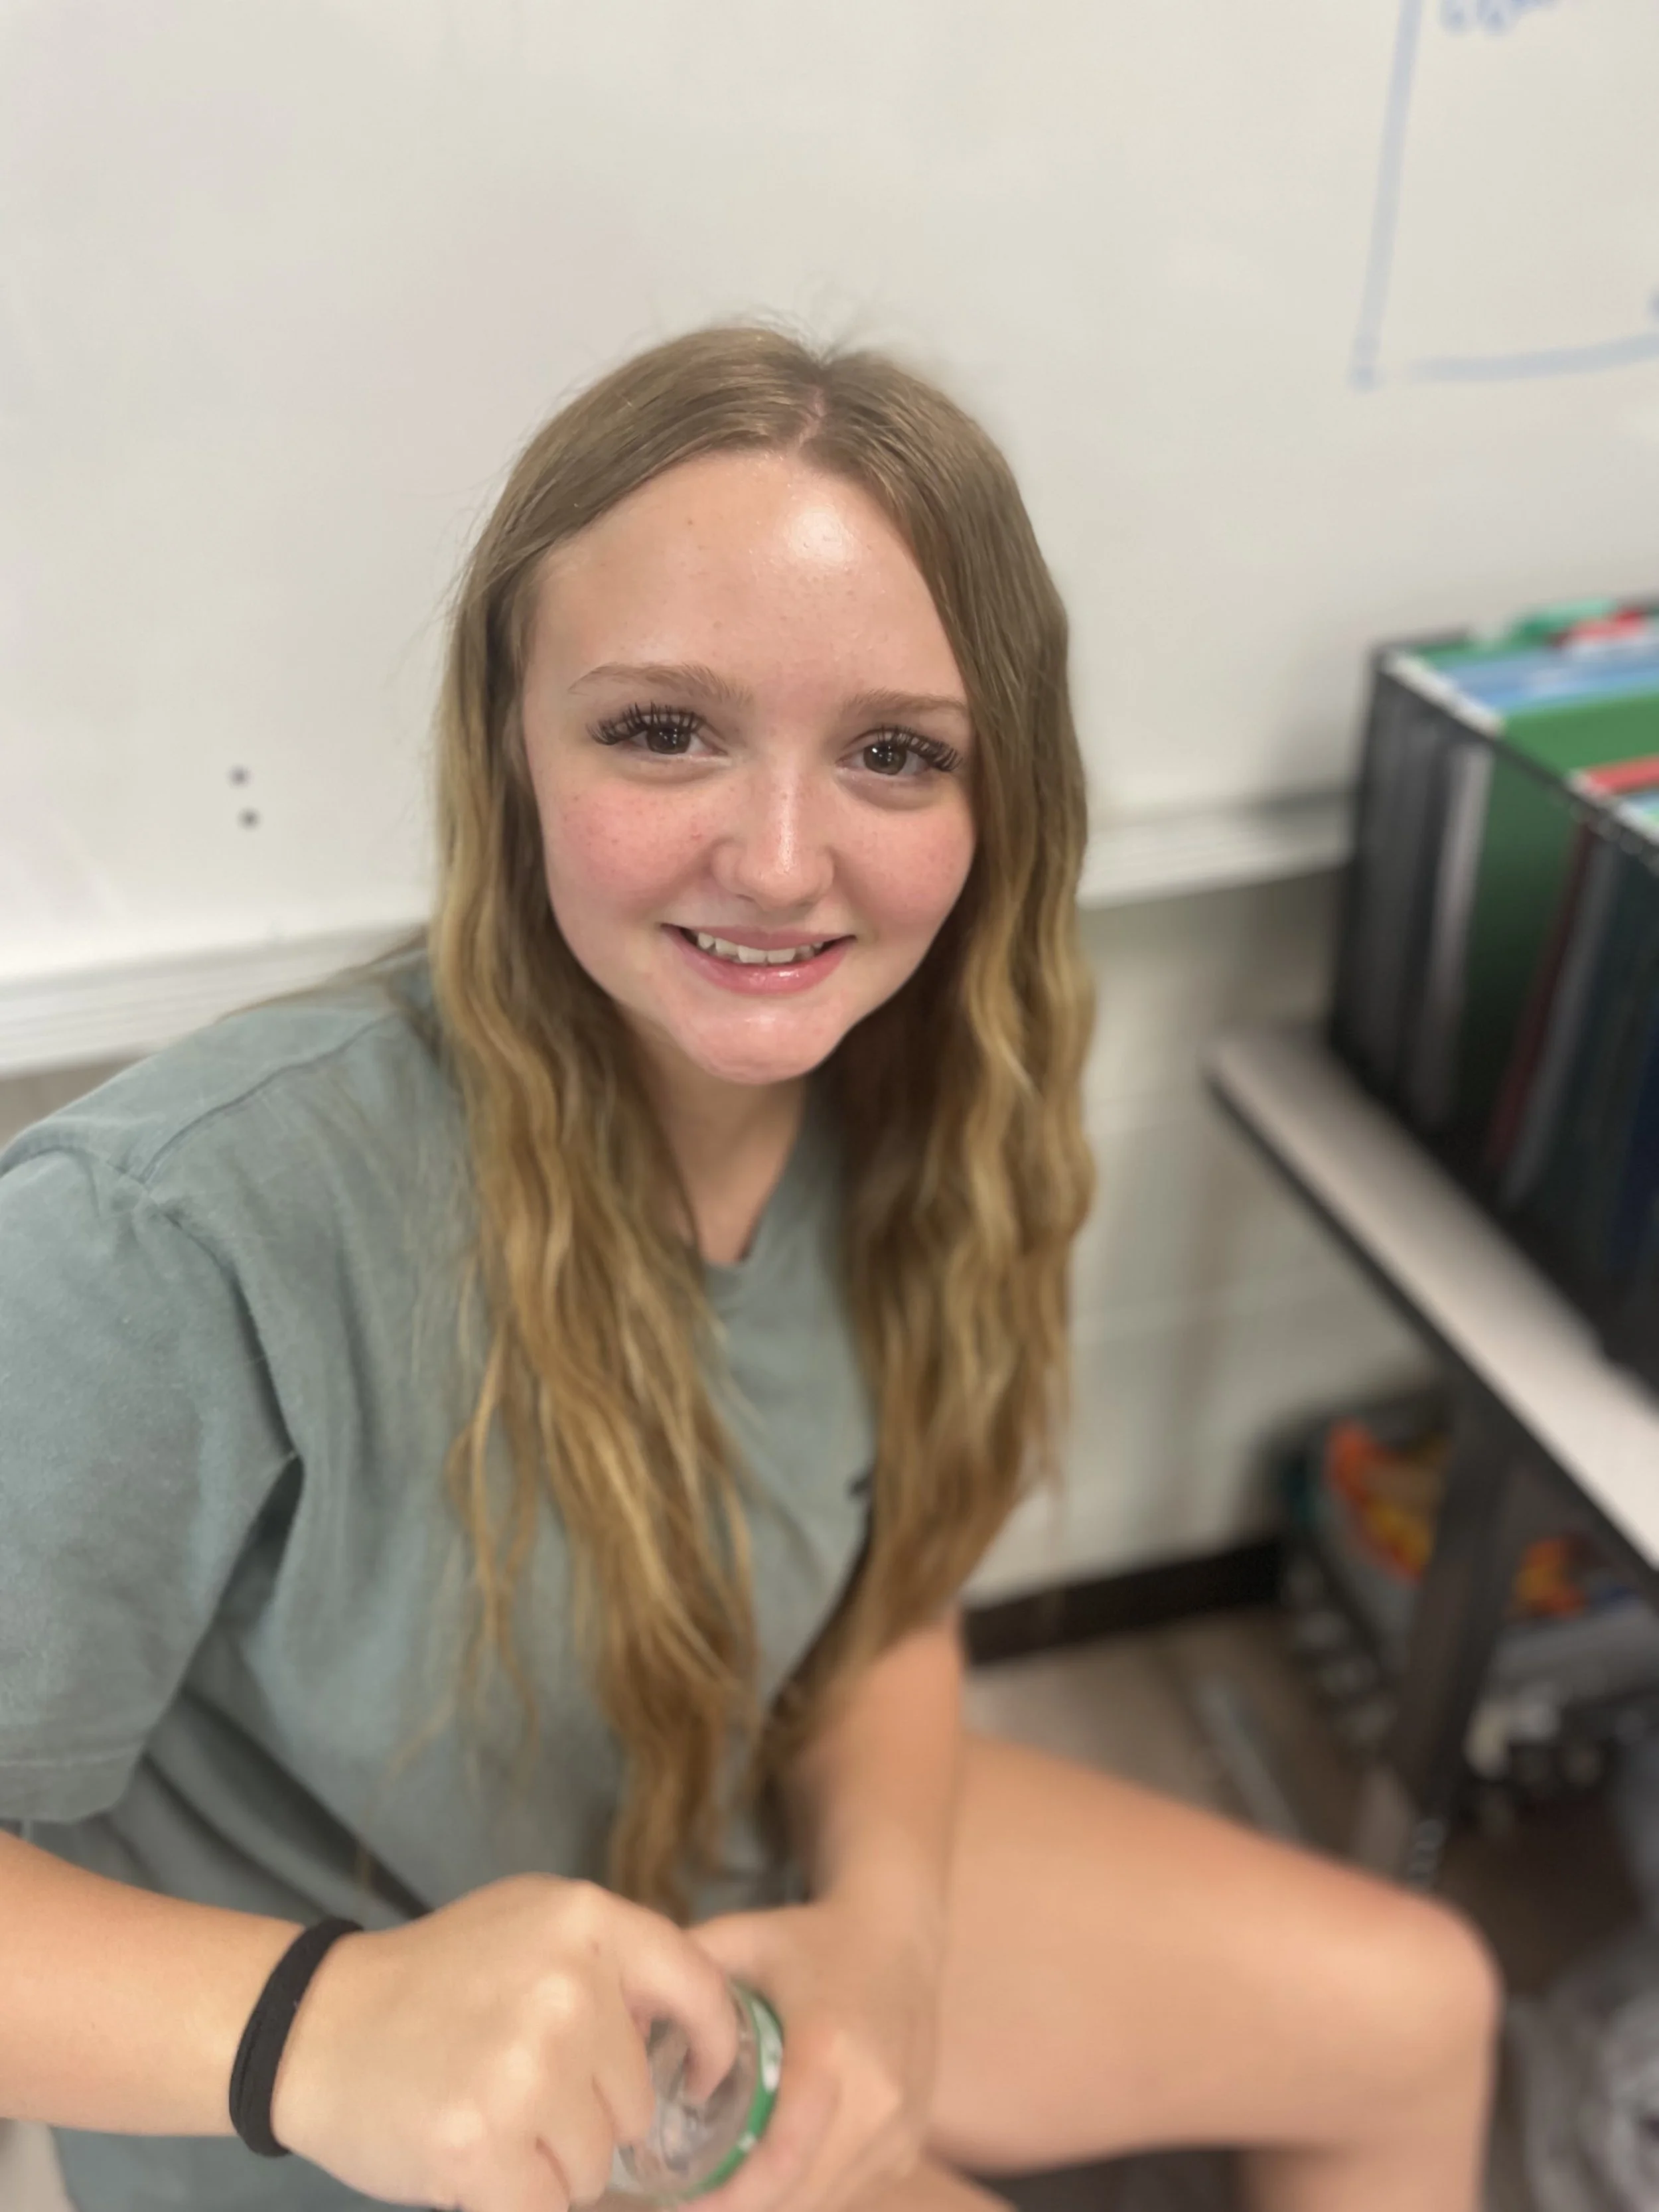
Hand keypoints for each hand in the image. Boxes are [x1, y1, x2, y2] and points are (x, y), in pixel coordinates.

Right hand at [267, 1875, 737, 2211]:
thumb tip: (693, 2028)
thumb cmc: (434, 1982)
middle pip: (638, 2100)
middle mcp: (567, 1985)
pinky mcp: (483, 2142)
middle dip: (591, 2114)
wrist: (316, 2025)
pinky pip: (548, 2206)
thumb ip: (613, 1962)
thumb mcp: (531, 1927)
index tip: (702, 2079)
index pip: (699, 1986)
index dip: (715, 2043)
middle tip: (520, 2088)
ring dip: (553, 2163)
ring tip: (492, 2117)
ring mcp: (527, 2065)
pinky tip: (475, 2160)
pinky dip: (517, 2199)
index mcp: (583, 1920)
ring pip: (597, 2162)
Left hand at [690, 1891, 945, 2211]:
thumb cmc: (812, 1940)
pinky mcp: (910, 2144)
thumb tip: (620, 2021)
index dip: (728, 2197)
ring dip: (773, 2205)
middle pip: (799, 2195)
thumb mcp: (743, 1940)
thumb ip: (683, 1975)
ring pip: (824, 2203)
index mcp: (831, 2048)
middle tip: (686, 2203)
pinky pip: (847, 2192)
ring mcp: (901, 2128)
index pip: (782, 2156)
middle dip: (739, 2209)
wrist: (901, 1934)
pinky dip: (805, 2193)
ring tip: (721, 2192)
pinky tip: (769, 2173)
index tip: (678, 2202)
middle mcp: (876, 2097)